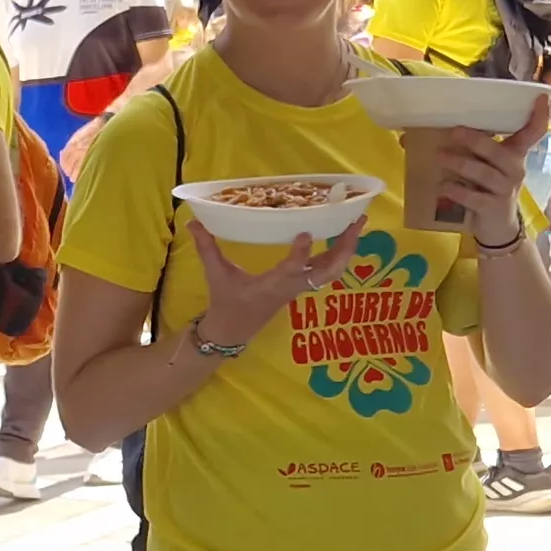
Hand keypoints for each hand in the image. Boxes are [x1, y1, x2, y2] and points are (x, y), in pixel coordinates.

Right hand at [185, 214, 365, 352]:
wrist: (233, 330)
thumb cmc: (226, 302)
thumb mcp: (216, 274)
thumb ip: (207, 247)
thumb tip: (193, 220)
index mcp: (271, 286)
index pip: (290, 271)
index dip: (300, 254)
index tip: (306, 233)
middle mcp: (291, 287)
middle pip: (328, 271)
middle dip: (345, 247)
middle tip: (357, 221)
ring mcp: (299, 287)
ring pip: (332, 271)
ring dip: (347, 248)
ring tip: (357, 223)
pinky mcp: (301, 285)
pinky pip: (326, 270)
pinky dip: (338, 253)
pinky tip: (344, 235)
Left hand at [419, 127, 531, 242]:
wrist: (497, 228)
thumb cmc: (487, 189)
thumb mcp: (485, 167)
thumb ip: (468, 150)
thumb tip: (413, 136)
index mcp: (515, 155)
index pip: (533, 133)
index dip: (538, 117)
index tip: (540, 98)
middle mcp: (515, 169)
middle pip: (498, 151)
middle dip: (475, 140)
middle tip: (453, 131)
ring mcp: (505, 190)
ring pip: (484, 172)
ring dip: (460, 163)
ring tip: (439, 156)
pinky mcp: (493, 208)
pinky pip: (473, 197)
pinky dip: (456, 190)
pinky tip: (443, 186)